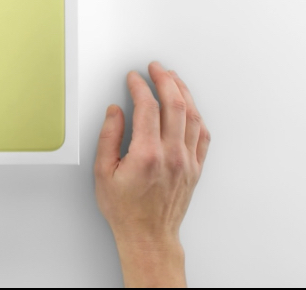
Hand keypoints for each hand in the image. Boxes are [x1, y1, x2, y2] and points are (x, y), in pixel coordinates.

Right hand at [94, 62, 210, 287]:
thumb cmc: (125, 209)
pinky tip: (190, 107)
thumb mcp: (103, 172)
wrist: (148, 235)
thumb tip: (115, 112)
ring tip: (174, 79)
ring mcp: (187, 161)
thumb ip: (108, 137)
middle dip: (164, 80)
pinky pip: (203, 134)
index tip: (133, 78)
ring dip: (183, 92)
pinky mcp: (196, 168)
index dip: (140, 86)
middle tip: (155, 68)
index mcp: (147, 154)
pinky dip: (197, 115)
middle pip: (174, 104)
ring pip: (192, 115)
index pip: (147, 107)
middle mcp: (171, 155)